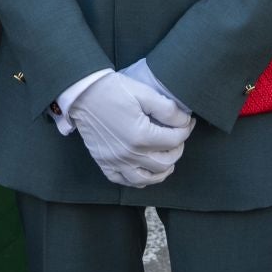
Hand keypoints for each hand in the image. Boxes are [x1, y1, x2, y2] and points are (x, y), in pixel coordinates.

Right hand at [67, 71, 195, 187]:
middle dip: (177, 150)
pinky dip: (138, 179)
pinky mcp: (104, 163)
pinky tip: (144, 169)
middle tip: (177, 137)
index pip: (174, 140)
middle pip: (165, 163)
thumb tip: (184, 121)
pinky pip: (124, 181)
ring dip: (161, 171)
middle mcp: (129, 154)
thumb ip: (168, 109)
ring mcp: (116, 161)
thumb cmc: (113, 90)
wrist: (83, 94)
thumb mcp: (144, 93)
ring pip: (147, 179)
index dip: (185, 130)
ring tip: (166, 158)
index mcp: (141, 136)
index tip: (187, 122)